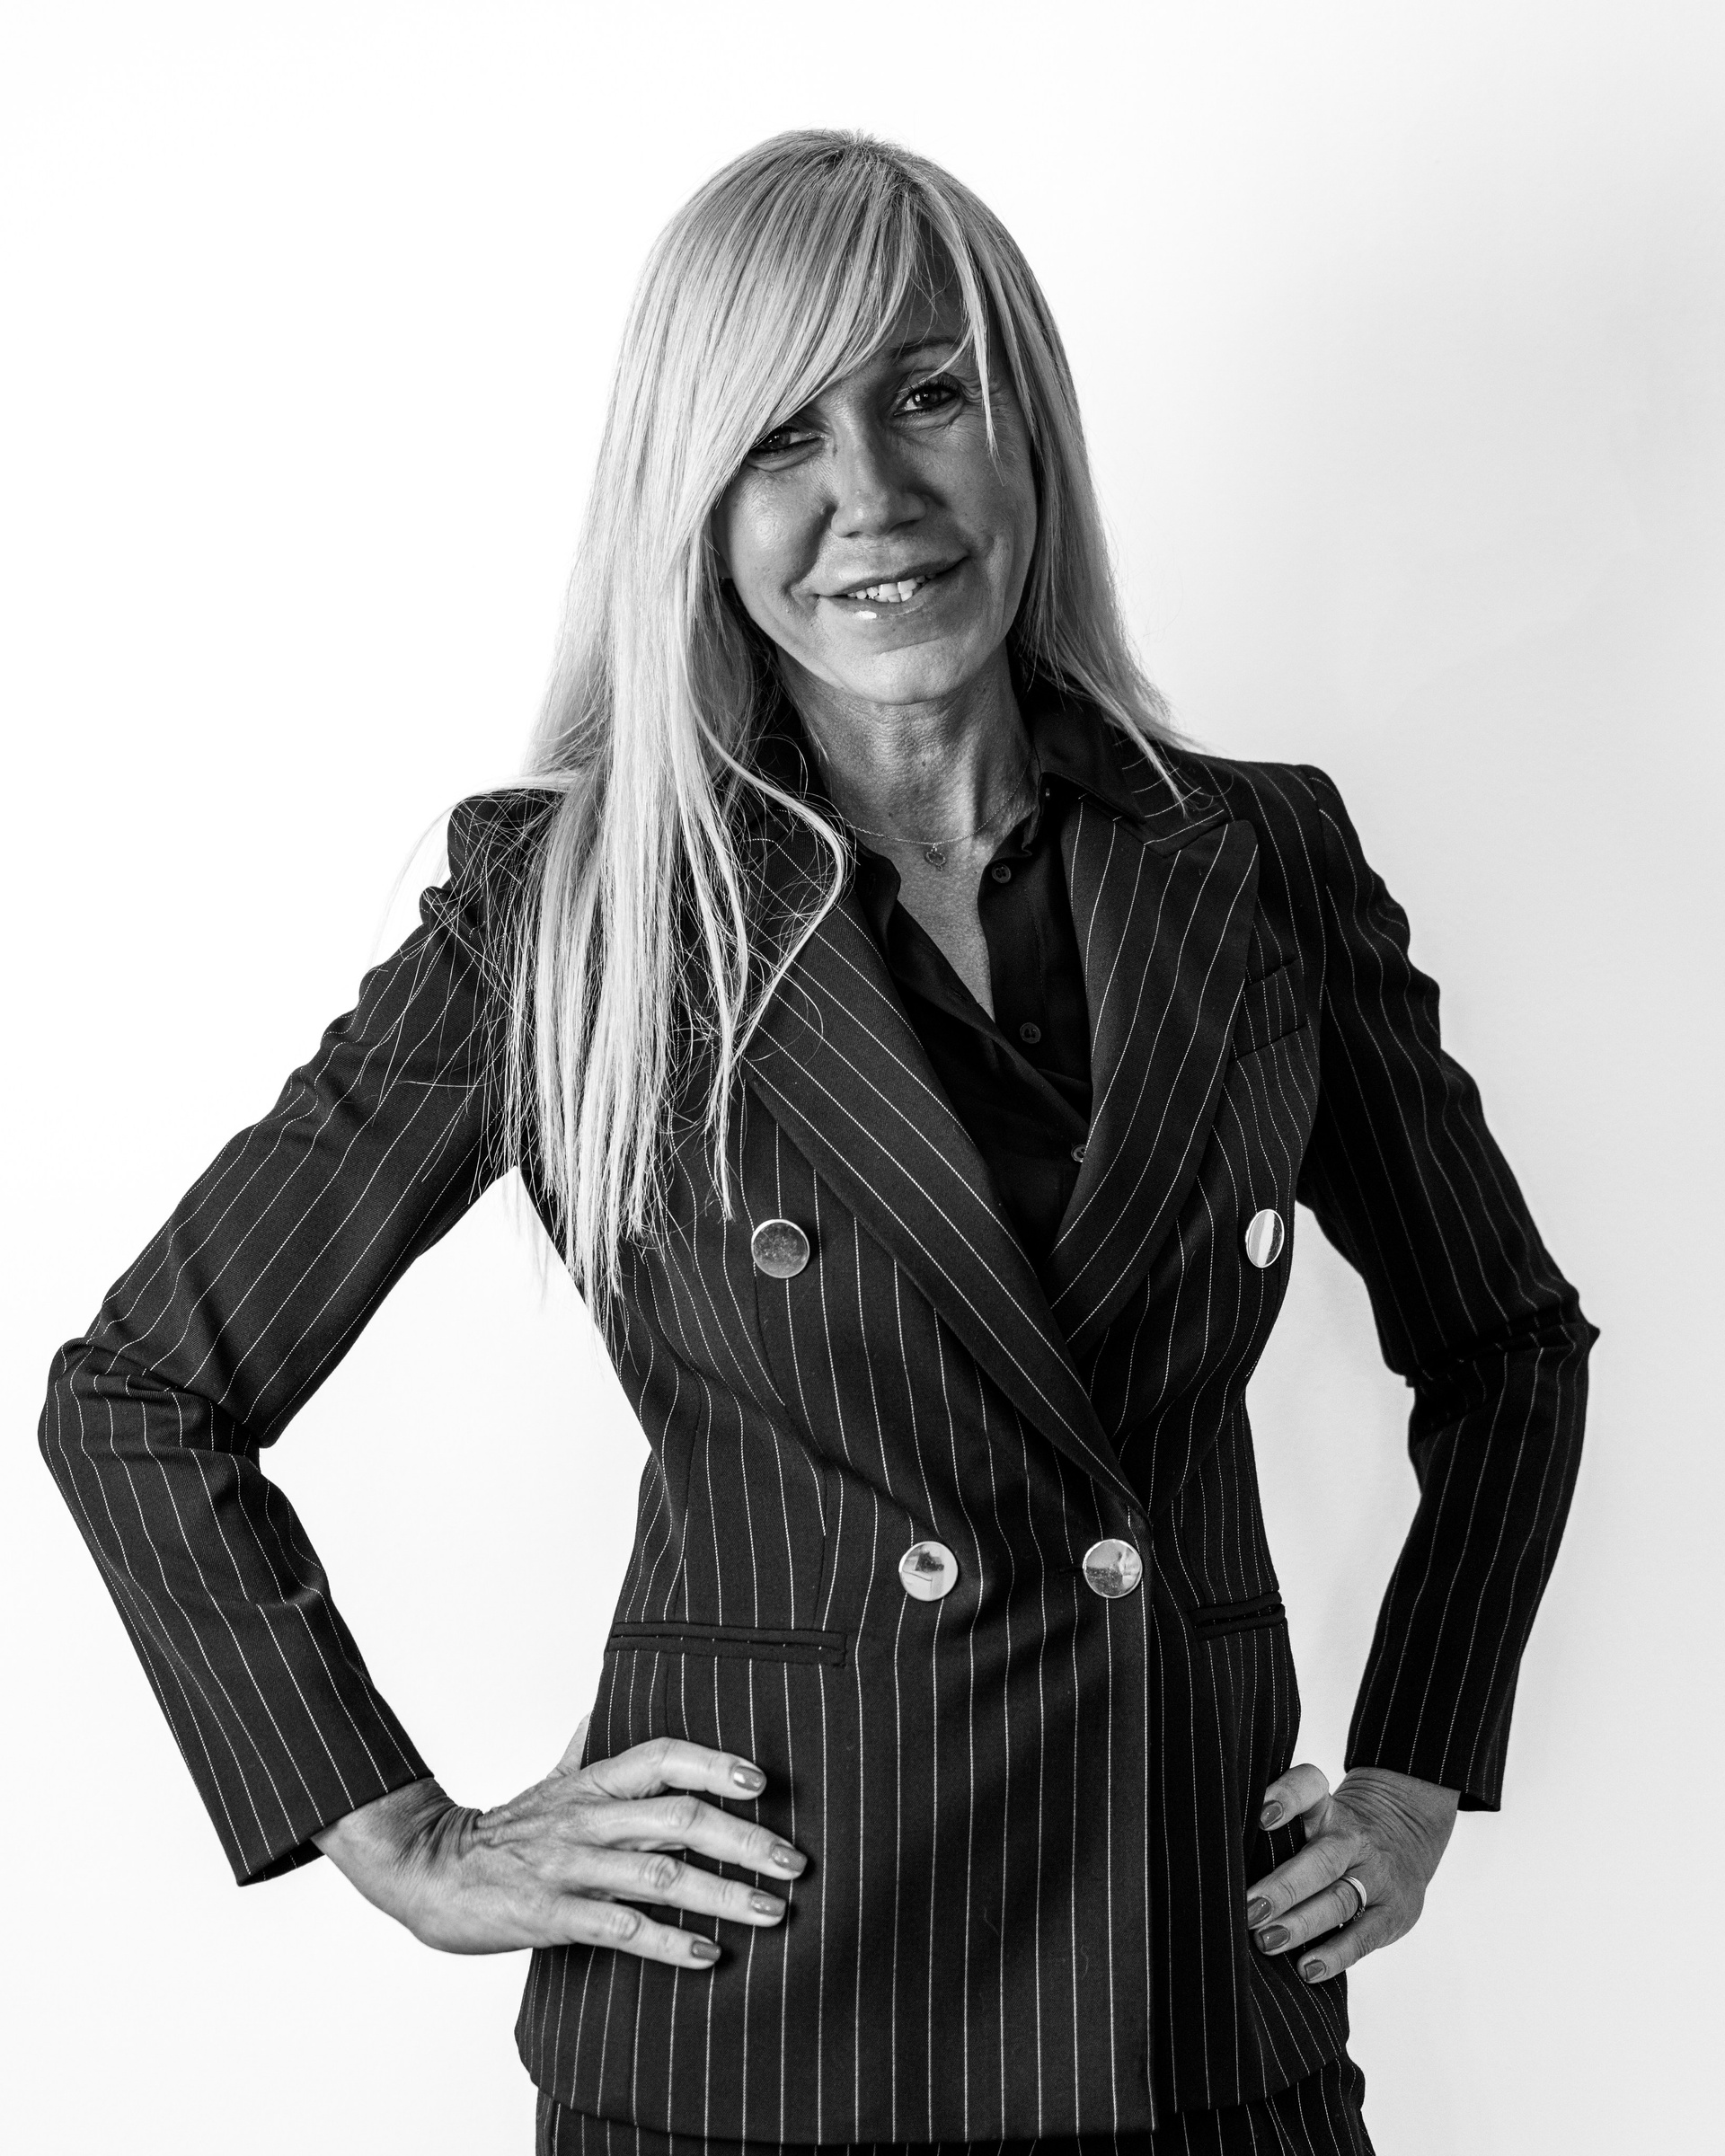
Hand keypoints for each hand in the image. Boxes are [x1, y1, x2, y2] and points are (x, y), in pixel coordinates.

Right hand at [312, 1718, 806, 1969]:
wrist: (428, 1872)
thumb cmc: (505, 1829)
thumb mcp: (553, 1777)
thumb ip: (593, 1740)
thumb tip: (617, 1690)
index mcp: (593, 1782)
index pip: (663, 1756)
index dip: (714, 1762)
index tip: (763, 1780)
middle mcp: (588, 1818)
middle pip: (678, 1817)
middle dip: (745, 1838)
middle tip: (796, 1860)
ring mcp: (570, 1867)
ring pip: (660, 1875)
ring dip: (723, 1894)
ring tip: (774, 1911)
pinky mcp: (551, 1916)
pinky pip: (620, 1929)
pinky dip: (668, 1942)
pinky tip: (710, 1955)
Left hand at [1245, 1762, 1458, 1984]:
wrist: (1405, 1835)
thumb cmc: (1334, 1832)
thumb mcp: (1315, 1815)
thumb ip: (1277, 1831)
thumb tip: (1221, 1865)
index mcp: (1326, 1808)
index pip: (1309, 1787)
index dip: (1286, 1796)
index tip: (1261, 1815)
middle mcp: (1351, 1839)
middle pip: (1321, 1859)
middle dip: (1283, 1887)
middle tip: (1249, 1908)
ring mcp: (1375, 1876)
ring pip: (1338, 1899)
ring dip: (1301, 1923)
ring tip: (1266, 1941)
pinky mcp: (1391, 1915)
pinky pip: (1363, 1936)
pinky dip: (1335, 1954)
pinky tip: (1308, 1968)